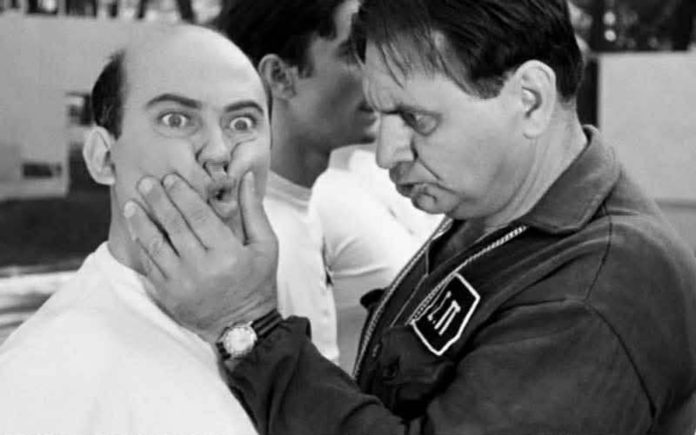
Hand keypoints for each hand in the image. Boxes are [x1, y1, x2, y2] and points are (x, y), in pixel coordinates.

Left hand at [123, 171, 277, 343]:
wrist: (242, 327)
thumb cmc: (258, 283)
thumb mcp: (266, 246)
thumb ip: (253, 210)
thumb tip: (244, 177)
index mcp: (227, 253)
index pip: (199, 216)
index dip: (182, 195)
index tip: (170, 178)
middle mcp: (202, 267)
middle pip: (174, 226)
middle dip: (158, 201)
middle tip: (146, 182)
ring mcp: (182, 283)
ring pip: (156, 245)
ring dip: (142, 222)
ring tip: (132, 204)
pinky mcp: (169, 295)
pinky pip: (150, 265)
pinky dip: (141, 245)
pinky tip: (135, 230)